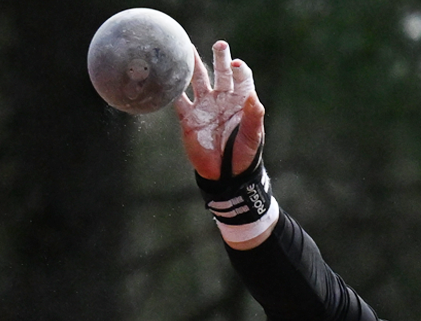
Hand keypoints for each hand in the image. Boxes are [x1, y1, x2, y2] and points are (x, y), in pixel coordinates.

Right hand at [176, 41, 265, 179]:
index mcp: (240, 101)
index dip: (239, 70)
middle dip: (220, 58)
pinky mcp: (188, 118)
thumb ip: (254, 118)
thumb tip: (254, 97)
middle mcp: (222, 99)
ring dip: (193, 65)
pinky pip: (178, 100)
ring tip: (187, 48)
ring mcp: (204, 107)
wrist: (223, 175)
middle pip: (220, 72)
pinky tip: (166, 75)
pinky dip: (172, 89)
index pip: (241, 78)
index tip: (236, 65)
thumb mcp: (252, 138)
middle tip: (220, 44)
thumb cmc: (244, 156)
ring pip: (197, 80)